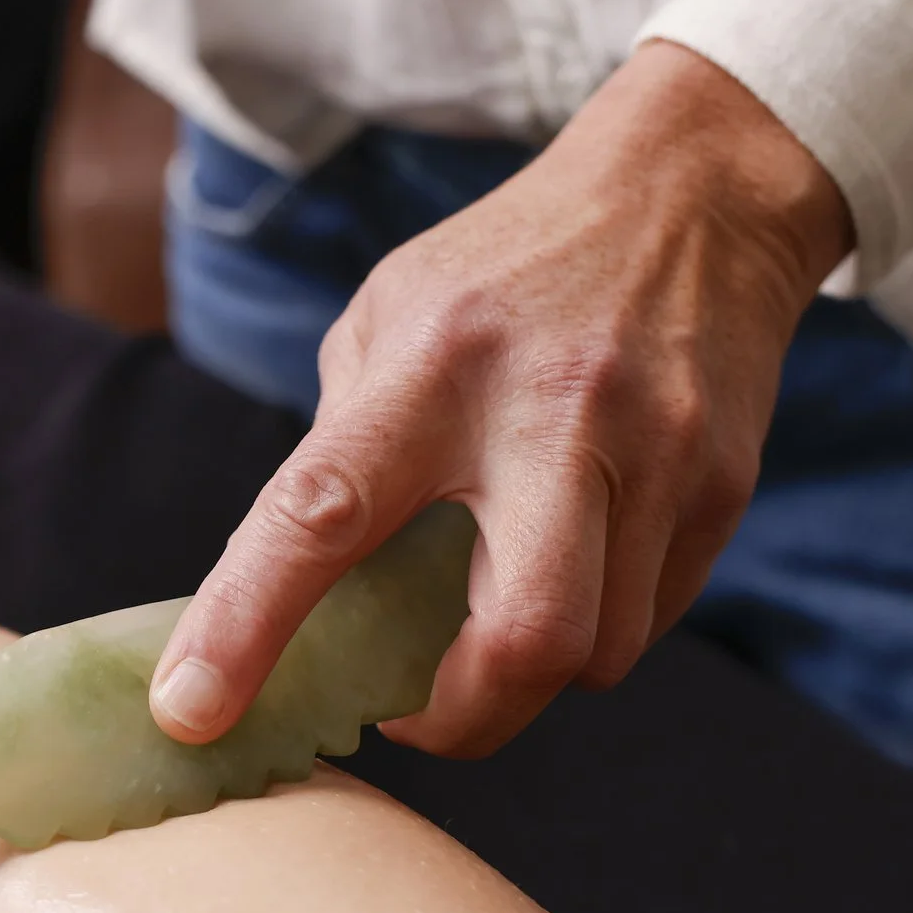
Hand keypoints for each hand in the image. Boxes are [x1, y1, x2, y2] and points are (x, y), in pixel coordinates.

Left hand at [148, 41, 853, 756]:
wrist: (693, 191)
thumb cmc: (506, 271)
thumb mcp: (391, 318)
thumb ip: (343, 447)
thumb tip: (287, 594)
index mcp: (427, 369)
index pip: (320, 515)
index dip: (247, 627)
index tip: (190, 713)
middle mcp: (547, 413)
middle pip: (522, 640)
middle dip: (457, 721)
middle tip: (412, 714)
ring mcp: (652, 452)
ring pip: (596, 653)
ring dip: (528, 673)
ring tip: (494, 608)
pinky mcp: (722, 483)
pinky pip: (651, 620)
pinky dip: (597, 627)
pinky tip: (576, 561)